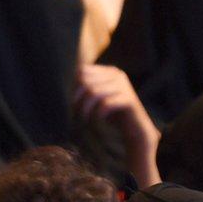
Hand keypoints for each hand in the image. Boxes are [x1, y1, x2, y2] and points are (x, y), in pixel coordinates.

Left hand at [74, 65, 161, 185]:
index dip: (74, 89)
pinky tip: (96, 122)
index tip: (74, 106)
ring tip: (83, 120)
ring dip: (85, 108)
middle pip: (86, 81)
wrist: (135, 130)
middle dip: (77, 99)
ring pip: (93, 92)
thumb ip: (85, 88)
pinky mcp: (129, 99)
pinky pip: (104, 104)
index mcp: (109, 71)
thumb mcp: (97, 98)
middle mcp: (117, 75)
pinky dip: (96, 114)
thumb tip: (67, 82)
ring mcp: (124, 86)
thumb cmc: (114, 115)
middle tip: (76, 115)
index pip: (82, 72)